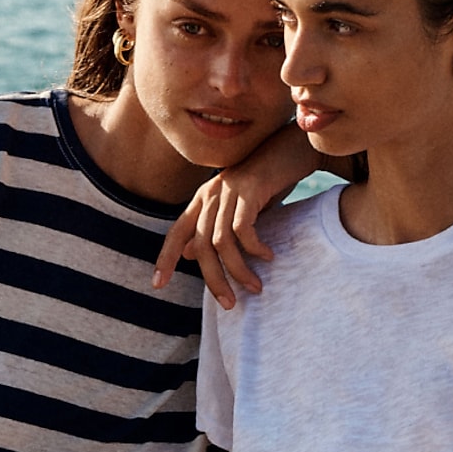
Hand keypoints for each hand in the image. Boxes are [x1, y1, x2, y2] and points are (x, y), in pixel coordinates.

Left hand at [153, 170, 281, 308]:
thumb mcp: (239, 208)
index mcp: (204, 199)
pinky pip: (244, 229)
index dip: (165, 259)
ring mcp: (229, 190)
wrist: (295, 148)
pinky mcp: (249, 189)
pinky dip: (255, 249)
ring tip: (255, 287)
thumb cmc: (269, 181)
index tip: (157, 285)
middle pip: (200, 246)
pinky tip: (269, 257)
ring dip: (238, 270)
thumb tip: (189, 254)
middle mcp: (211, 194)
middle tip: (229, 304)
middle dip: (213, 280)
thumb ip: (216, 229)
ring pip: (220, 242)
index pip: (177, 232)